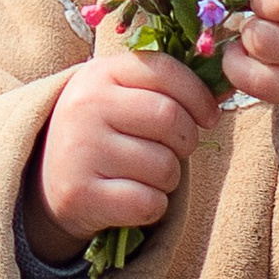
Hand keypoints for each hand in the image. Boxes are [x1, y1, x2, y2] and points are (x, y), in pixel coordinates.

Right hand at [26, 34, 219, 260]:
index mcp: (100, 74)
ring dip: (169, 178)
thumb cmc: (105, 132)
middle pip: (171, 119)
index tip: (208, 116)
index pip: (165, 71)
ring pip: (164, 167)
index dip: (198, 96)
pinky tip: (131, 197)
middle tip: (172, 150)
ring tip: (145, 174)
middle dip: (186, 140)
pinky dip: (152, 206)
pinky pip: (148, 203)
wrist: (49, 179)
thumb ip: (168, 88)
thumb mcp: (124, 95)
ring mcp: (79, 151)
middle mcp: (85, 106)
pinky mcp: (80, 195)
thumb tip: (229, 87)